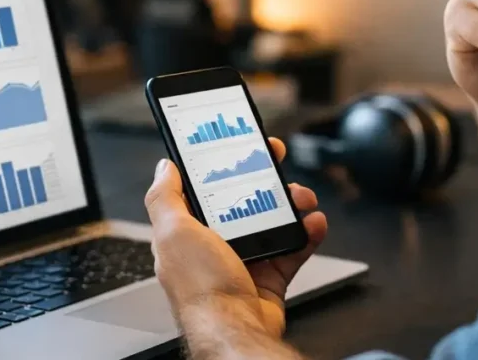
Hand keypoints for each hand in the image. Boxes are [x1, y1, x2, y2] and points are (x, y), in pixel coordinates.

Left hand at [145, 137, 327, 337]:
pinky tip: (313, 223)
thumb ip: (164, 197)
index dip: (220, 166)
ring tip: (301, 198)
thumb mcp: (173, 232)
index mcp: (187, 232)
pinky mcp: (270, 277)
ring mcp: (245, 261)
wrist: (236, 330)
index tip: (237, 147)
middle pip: (243, 200)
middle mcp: (215, 246)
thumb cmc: (201, 288)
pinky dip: (307, 234)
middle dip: (264, 180)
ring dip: (292, 204)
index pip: (203, 189)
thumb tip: (163, 167)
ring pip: (273, 221)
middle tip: (276, 163)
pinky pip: (293, 248)